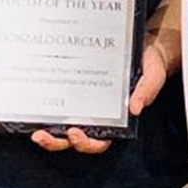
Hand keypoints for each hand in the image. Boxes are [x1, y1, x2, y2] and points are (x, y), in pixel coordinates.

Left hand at [31, 39, 170, 154]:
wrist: (145, 45)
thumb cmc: (150, 64)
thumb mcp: (153, 76)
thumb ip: (147, 91)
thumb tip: (136, 107)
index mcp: (116, 119)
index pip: (100, 140)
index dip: (86, 142)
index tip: (75, 133)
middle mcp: (97, 115)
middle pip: (74, 138)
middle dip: (56, 142)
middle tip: (42, 136)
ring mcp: (84, 104)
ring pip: (62, 126)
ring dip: (47, 131)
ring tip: (33, 129)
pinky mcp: (76, 88)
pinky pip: (60, 101)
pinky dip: (48, 105)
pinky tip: (36, 102)